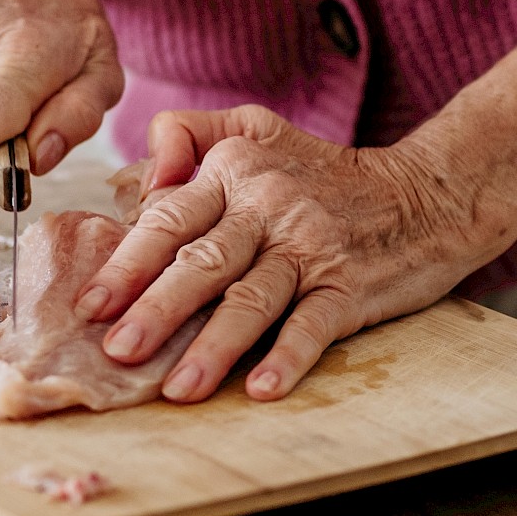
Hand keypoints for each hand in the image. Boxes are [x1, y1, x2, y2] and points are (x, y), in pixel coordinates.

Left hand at [74, 107, 509, 402]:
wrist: (425, 194)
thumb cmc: (323, 174)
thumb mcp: (256, 127)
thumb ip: (190, 135)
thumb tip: (143, 180)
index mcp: (236, 171)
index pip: (170, 219)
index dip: (127, 265)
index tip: (90, 307)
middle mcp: (270, 206)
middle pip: (203, 262)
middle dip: (157, 310)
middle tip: (118, 352)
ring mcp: (312, 247)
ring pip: (253, 298)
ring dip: (214, 346)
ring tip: (179, 388)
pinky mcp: (350, 284)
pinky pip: (314, 322)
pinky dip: (289, 356)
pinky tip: (263, 388)